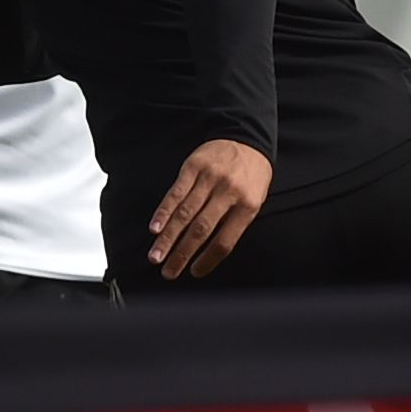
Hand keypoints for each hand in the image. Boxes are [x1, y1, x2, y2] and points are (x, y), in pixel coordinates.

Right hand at [150, 140, 271, 279]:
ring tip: (156, 256)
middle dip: (181, 254)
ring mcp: (210, 178)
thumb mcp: (255, 200)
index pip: (225, 241)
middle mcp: (228, 192)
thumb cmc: (251, 175)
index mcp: (248, 205)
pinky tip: (155, 227)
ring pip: (185, 214)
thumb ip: (235, 223)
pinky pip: (176, 193)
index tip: (194, 272)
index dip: (208, 260)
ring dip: (168, 238)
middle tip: (168, 272)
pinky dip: (163, 212)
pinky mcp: (194, 167)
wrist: (247, 139)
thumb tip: (210, 252)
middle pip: (201, 230)